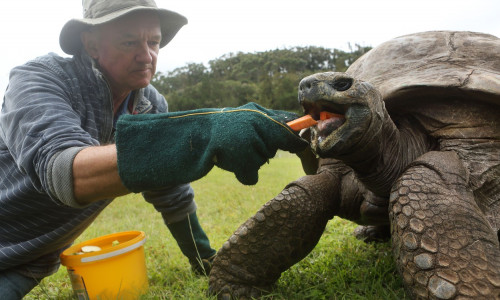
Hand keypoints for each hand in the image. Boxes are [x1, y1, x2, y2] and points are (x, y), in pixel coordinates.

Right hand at [115, 103, 307, 190]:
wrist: (186, 138)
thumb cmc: (217, 132)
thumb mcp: (244, 123)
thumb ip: (267, 126)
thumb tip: (298, 133)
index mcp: (256, 111)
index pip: (287, 121)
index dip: (300, 135)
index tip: (309, 145)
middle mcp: (254, 118)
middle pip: (275, 144)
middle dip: (263, 149)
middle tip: (239, 145)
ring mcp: (246, 136)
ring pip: (261, 158)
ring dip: (248, 161)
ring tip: (229, 152)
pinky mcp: (238, 154)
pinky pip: (250, 172)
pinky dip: (241, 171)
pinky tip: (226, 161)